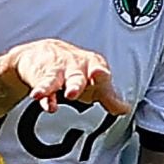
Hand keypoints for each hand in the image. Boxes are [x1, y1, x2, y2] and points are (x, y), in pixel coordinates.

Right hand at [11, 41, 130, 115]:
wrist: (43, 53)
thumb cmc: (75, 70)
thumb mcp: (95, 82)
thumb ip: (109, 97)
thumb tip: (124, 109)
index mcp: (93, 66)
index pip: (99, 72)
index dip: (100, 76)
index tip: (100, 76)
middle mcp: (75, 67)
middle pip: (77, 77)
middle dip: (76, 84)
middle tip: (74, 92)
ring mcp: (58, 72)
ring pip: (56, 80)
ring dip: (55, 87)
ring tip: (65, 95)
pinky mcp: (42, 78)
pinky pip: (43, 87)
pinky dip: (42, 93)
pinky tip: (38, 97)